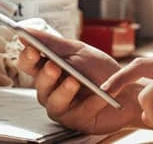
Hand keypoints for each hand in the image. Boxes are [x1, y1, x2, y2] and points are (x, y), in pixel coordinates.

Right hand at [16, 28, 146, 134]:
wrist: (127, 89)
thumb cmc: (100, 70)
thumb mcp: (78, 51)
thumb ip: (52, 43)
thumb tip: (26, 31)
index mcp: (47, 70)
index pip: (29, 64)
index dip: (27, 57)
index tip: (31, 49)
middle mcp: (51, 90)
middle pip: (39, 84)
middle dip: (46, 75)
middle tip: (53, 66)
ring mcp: (62, 107)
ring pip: (54, 102)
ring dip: (64, 91)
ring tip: (73, 81)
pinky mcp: (77, 121)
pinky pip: (80, 111)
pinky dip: (92, 101)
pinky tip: (101, 93)